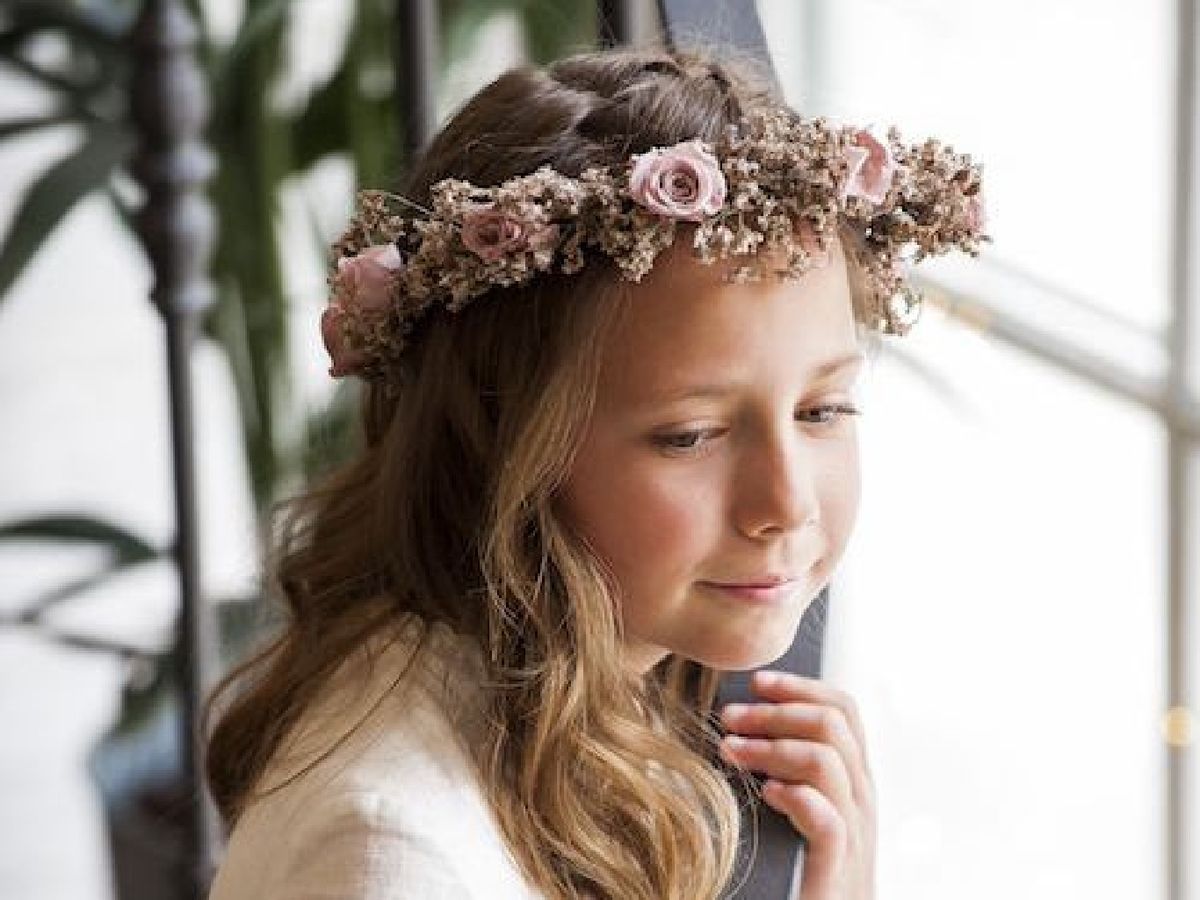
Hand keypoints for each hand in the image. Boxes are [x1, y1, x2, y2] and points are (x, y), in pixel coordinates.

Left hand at [718, 670, 876, 899]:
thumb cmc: (799, 870)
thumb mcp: (799, 807)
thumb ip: (786, 767)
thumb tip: (743, 720)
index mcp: (851, 781)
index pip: (843, 711)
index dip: (800, 687)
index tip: (757, 682)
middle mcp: (860, 802)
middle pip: (833, 725)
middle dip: (775, 712)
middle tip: (729, 716)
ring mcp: (855, 836)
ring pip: (827, 762)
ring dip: (772, 746)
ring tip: (731, 751)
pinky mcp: (838, 871)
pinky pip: (829, 820)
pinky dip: (795, 797)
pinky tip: (766, 794)